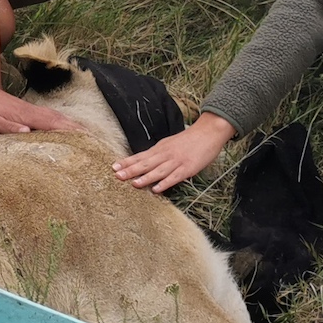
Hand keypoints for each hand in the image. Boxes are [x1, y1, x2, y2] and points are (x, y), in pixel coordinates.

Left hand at [0, 86, 83, 135]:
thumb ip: (6, 126)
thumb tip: (26, 131)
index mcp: (26, 115)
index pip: (52, 123)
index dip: (69, 129)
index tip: (85, 137)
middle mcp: (33, 111)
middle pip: (60, 120)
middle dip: (78, 129)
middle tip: (94, 140)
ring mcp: (33, 110)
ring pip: (57, 118)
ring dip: (72, 126)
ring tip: (87, 137)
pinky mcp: (30, 111)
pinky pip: (50, 118)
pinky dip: (62, 123)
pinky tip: (67, 129)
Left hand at [112, 114, 235, 192]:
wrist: (208, 132)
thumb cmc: (189, 140)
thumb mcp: (169, 144)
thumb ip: (158, 154)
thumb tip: (145, 162)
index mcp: (160, 149)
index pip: (140, 156)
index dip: (127, 162)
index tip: (114, 167)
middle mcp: (165, 154)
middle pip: (146, 163)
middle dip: (131, 170)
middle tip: (117, 176)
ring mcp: (177, 161)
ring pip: (158, 171)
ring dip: (146, 178)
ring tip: (133, 184)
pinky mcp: (188, 168)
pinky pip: (175, 177)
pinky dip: (165, 183)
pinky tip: (157, 189)